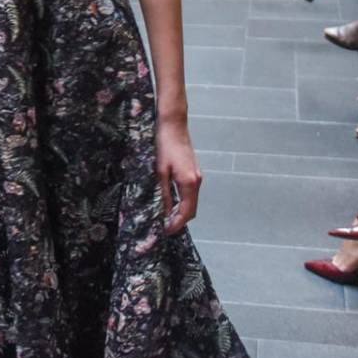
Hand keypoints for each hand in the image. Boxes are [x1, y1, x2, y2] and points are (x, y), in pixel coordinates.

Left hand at [155, 115, 201, 235]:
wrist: (174, 125)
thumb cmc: (165, 146)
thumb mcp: (160, 172)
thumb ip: (163, 193)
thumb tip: (163, 212)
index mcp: (189, 182)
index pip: (186, 212)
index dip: (177, 224)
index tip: (166, 231)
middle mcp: (197, 181)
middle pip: (191, 209)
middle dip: (179, 221)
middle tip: (164, 227)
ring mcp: (197, 176)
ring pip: (191, 202)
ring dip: (181, 212)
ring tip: (165, 218)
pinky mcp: (194, 172)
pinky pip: (190, 194)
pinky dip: (182, 202)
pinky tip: (171, 203)